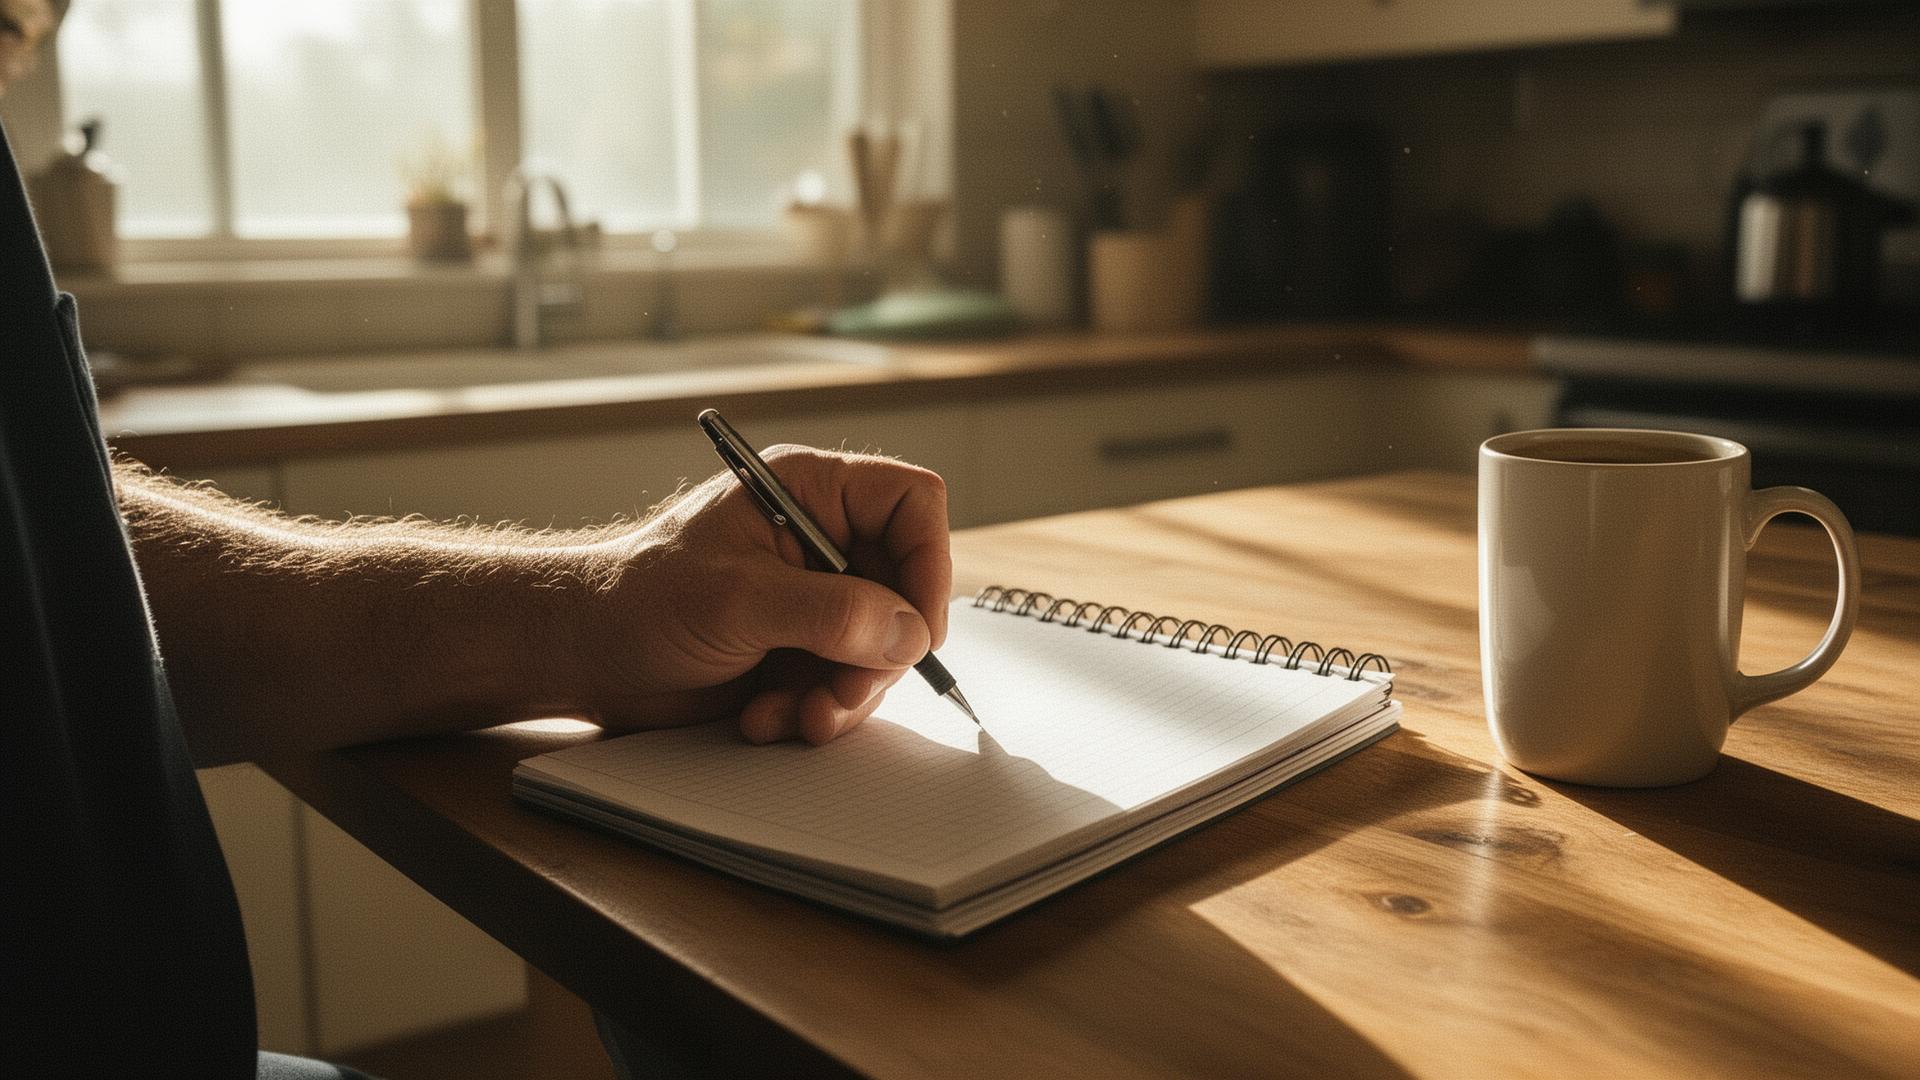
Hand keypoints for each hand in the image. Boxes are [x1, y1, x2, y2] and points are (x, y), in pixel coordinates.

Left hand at [569, 445, 950, 744]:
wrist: (582, 655)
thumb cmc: (636, 600)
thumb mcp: (738, 601)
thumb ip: (831, 613)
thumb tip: (909, 632)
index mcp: (809, 492)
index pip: (911, 504)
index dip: (928, 563)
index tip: (914, 628)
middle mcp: (821, 540)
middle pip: (906, 589)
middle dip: (878, 655)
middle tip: (840, 696)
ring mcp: (814, 598)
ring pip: (881, 648)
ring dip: (843, 695)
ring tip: (792, 717)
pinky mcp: (800, 649)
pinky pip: (846, 684)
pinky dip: (816, 711)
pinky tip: (764, 719)